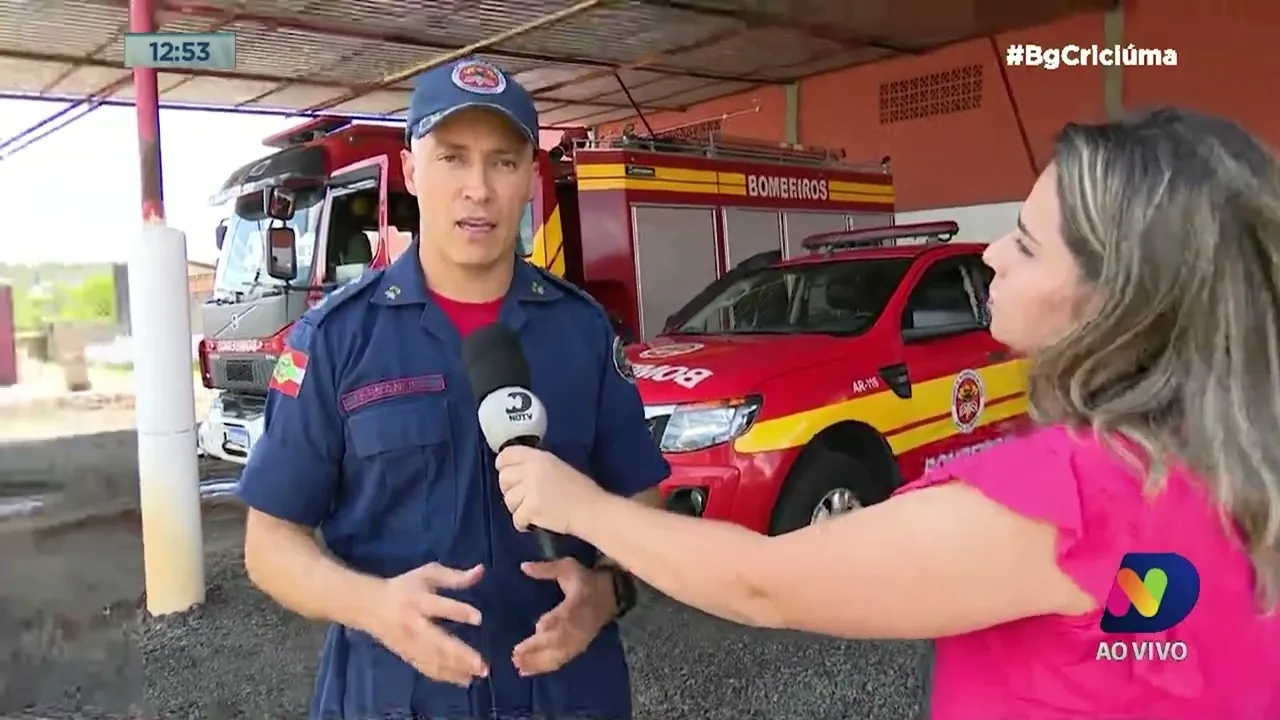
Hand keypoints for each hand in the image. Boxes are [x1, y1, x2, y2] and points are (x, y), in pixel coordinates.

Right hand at [367, 562, 488, 686]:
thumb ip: (454, 576)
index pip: (440, 606)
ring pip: (434, 660)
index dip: (459, 612)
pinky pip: (427, 668)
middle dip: (461, 655)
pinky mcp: (407, 656)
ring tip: (478, 674)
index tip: (479, 618)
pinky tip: (463, 680)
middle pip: (438, 642)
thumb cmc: (404, 588)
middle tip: (482, 665)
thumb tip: (481, 570)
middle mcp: (415, 625)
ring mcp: (410, 644)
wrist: (370, 606)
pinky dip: (445, 676)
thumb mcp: (427, 574)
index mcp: (419, 600)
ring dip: (456, 669)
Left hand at [495, 446, 605, 534]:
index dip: (504, 466)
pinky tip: (533, 522)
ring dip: (517, 508)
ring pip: (508, 500)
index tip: (511, 476)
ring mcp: (530, 490)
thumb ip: (536, 466)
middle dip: (510, 489)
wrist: (591, 510)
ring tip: (531, 510)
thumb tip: (517, 473)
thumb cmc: (580, 489)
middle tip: (523, 497)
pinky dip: (523, 523)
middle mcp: (531, 470)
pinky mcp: (531, 509)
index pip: (506, 455)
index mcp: (538, 457)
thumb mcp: (557, 466)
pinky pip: (516, 518)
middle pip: (503, 478)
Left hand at [512, 558, 613, 675]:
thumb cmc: (586, 580)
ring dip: (539, 662)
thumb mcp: (568, 567)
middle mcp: (578, 626)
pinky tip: (529, 671)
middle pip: (558, 642)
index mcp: (576, 604)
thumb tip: (523, 566)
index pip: (563, 618)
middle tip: (516, 656)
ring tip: (519, 667)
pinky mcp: (578, 647)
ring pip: (559, 655)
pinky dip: (546, 667)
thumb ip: (546, 569)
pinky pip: (562, 660)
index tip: (534, 630)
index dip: (549, 627)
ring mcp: (579, 639)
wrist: (611, 596)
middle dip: (538, 651)